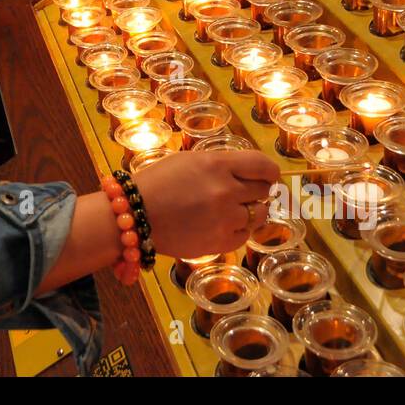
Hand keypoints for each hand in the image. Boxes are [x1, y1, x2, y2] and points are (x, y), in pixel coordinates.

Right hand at [132, 150, 280, 258]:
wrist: (134, 215)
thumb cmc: (158, 183)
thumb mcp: (191, 161)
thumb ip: (222, 166)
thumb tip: (252, 174)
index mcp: (217, 165)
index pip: (263, 166)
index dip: (270, 172)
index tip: (269, 176)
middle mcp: (226, 191)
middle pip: (263, 191)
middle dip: (256, 191)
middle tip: (242, 194)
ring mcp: (225, 219)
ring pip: (258, 215)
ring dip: (249, 212)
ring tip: (228, 211)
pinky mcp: (221, 242)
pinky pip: (245, 235)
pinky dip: (237, 230)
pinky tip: (219, 225)